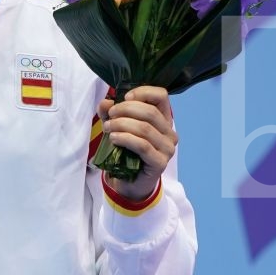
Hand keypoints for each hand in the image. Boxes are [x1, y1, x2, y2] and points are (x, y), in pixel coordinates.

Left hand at [97, 86, 177, 200]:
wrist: (129, 181)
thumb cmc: (126, 151)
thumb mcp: (116, 127)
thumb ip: (111, 113)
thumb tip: (106, 102)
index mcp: (163, 119)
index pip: (161, 96)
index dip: (142, 92)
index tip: (124, 98)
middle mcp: (169, 132)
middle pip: (150, 112)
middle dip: (125, 110)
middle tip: (110, 116)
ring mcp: (167, 149)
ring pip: (145, 129)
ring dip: (122, 125)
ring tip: (108, 128)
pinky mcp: (160, 163)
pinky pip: (143, 146)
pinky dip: (126, 139)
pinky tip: (114, 138)